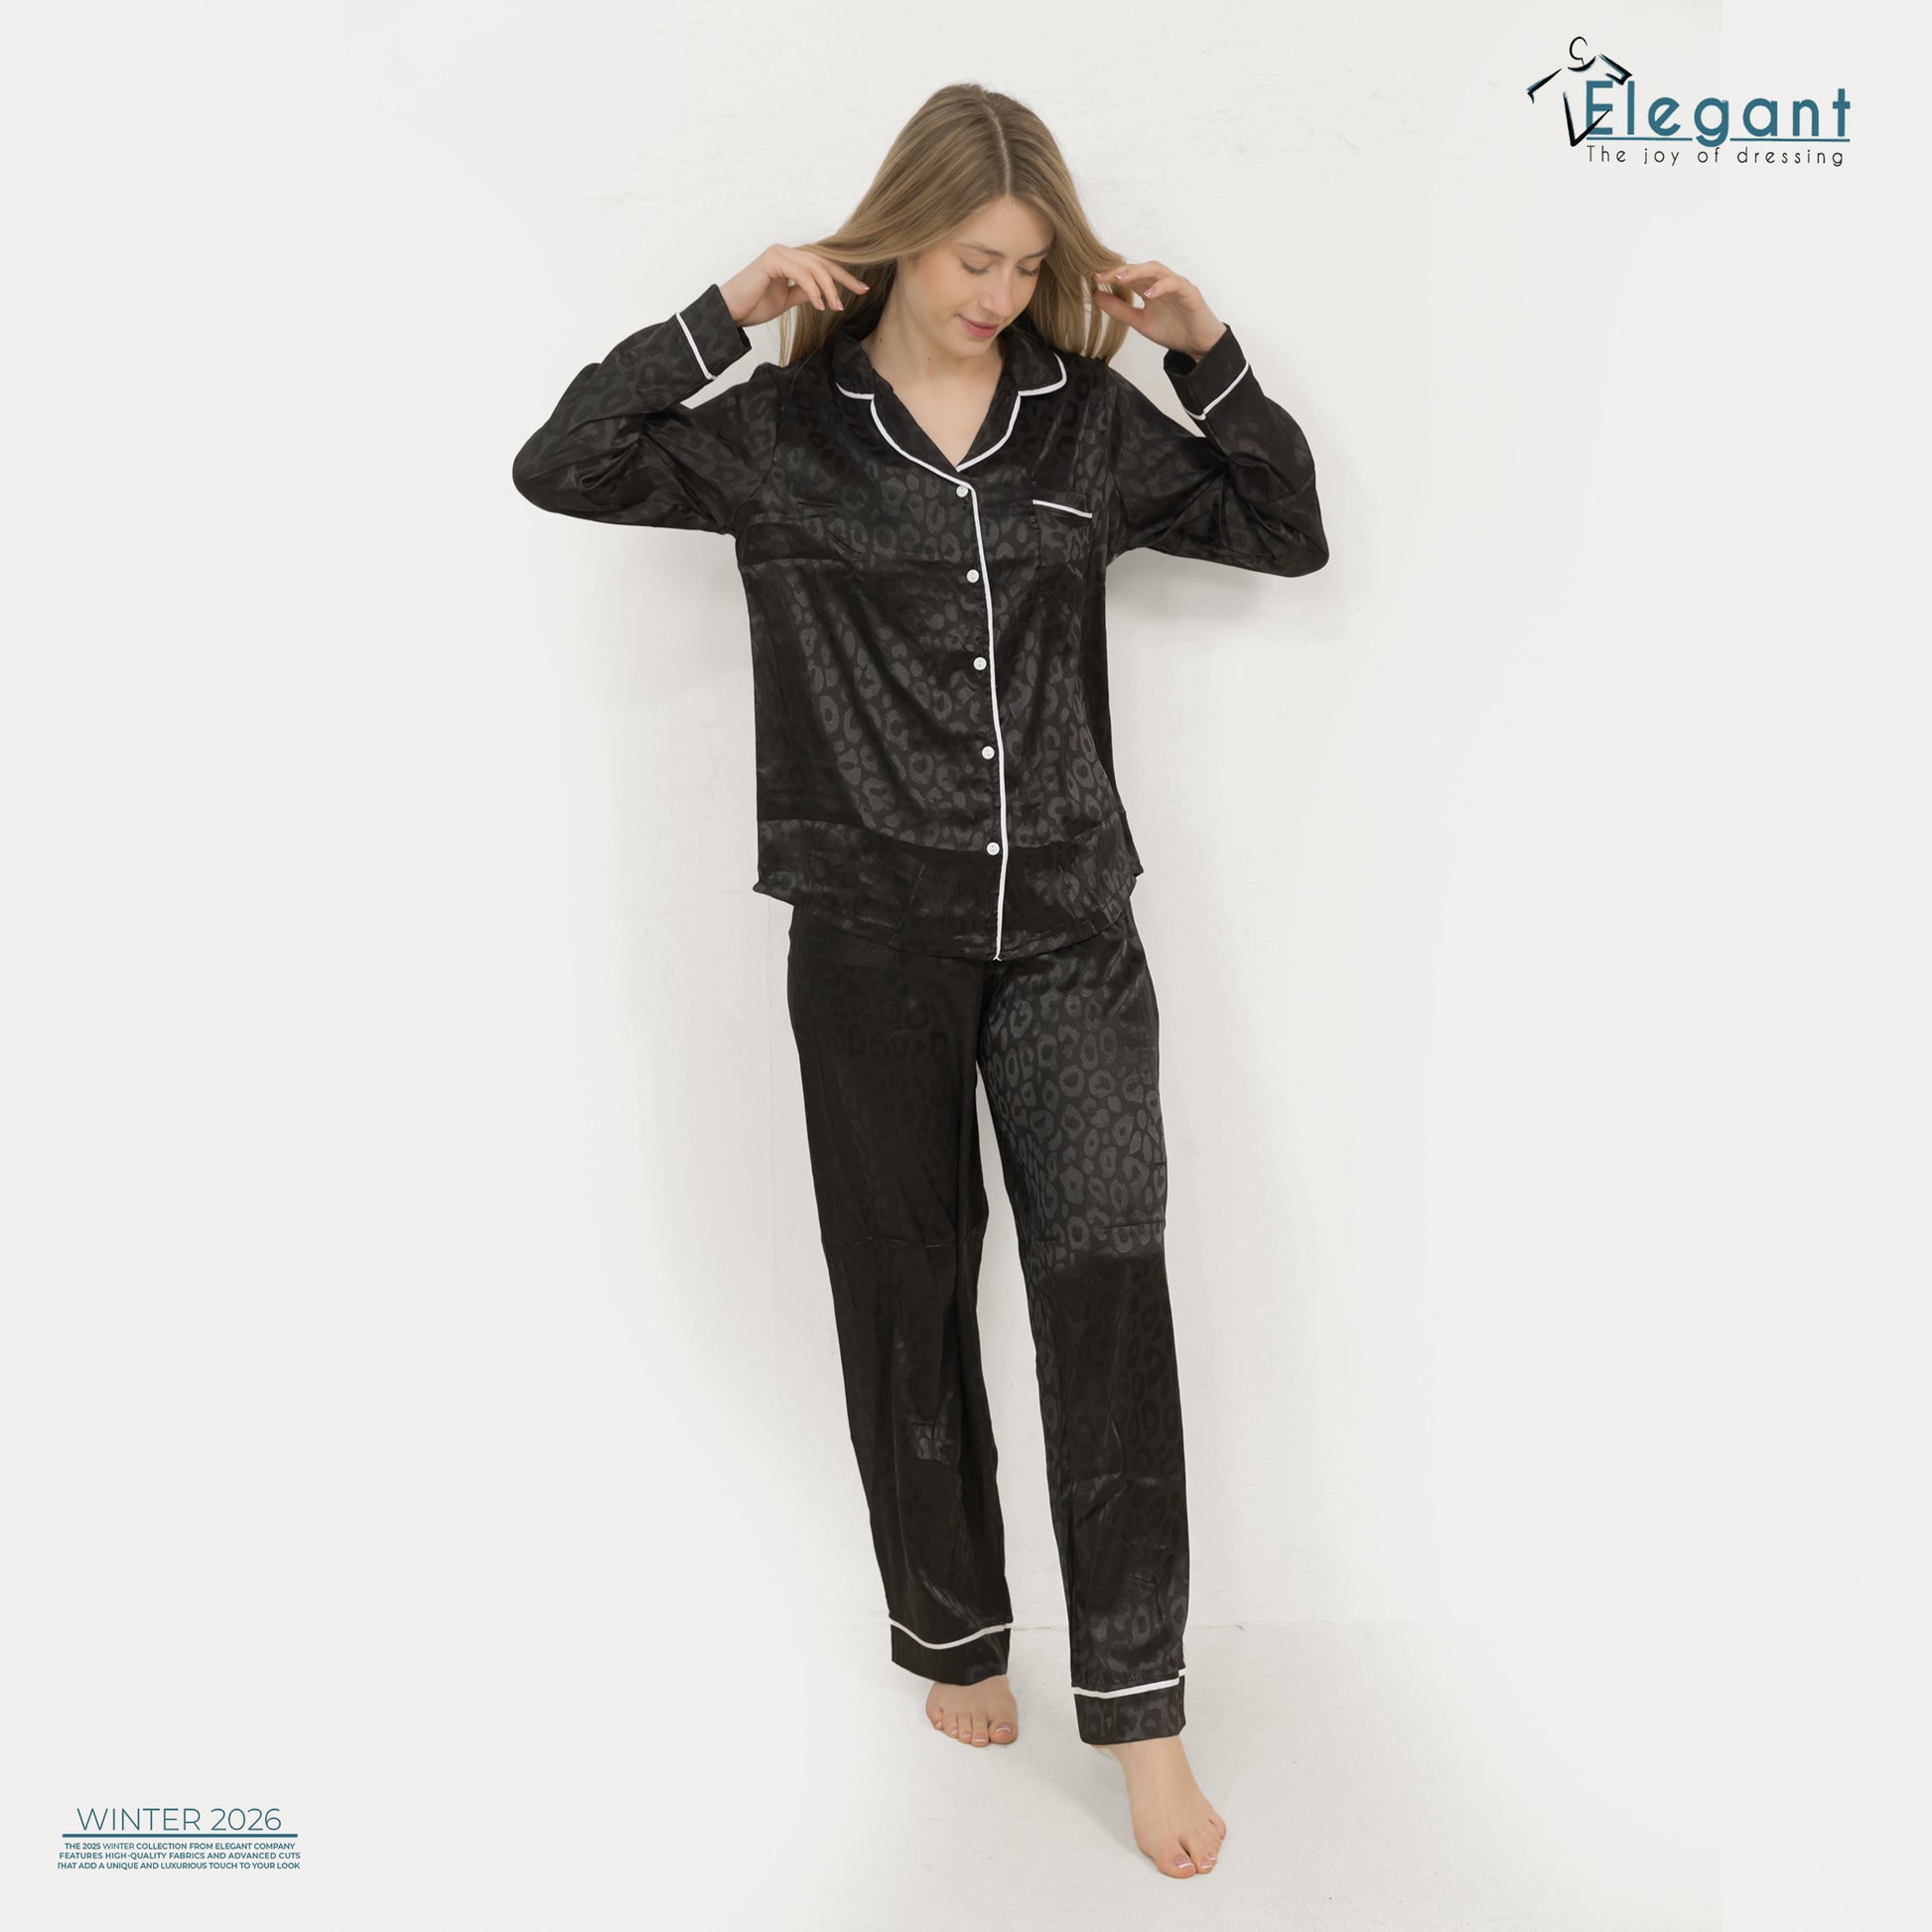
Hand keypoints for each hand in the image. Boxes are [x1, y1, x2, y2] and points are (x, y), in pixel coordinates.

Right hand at [721, 245, 869, 327]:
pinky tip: (819, 304)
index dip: (843, 276)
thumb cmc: (753, 306)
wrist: (730, 312)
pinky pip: (800, 273)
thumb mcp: (786, 300)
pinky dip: (812, 289)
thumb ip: (804, 292)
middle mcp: (785, 252)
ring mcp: (778, 253)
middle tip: (860, 291)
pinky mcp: (771, 260)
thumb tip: (823, 294)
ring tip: (836, 306)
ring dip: (829, 287)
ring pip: (814, 266)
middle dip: (844, 277)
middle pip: (823, 261)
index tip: (862, 288)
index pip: (822, 264)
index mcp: (790, 260)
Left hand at [1092, 261, 1225, 361]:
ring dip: (1138, 272)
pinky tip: (1149, 294)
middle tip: (1101, 275)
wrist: (1198, 345)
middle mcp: (1160, 282)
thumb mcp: (1139, 322)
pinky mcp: (1190, 292)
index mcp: (1148, 288)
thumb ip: (1119, 310)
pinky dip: (1162, 287)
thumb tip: (1095, 295)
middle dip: (1119, 271)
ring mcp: (1176, 285)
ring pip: (1156, 270)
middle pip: (1139, 269)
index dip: (1109, 276)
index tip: (1091, 277)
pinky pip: (1175, 284)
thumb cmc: (1173, 330)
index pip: (1127, 276)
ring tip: (1120, 278)